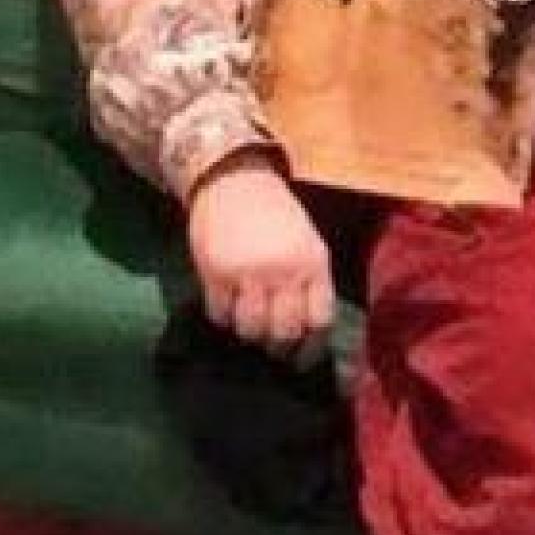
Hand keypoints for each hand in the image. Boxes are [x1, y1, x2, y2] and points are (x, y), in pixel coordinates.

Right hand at [186, 153, 334, 359]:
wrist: (233, 179)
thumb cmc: (275, 214)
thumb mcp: (306, 242)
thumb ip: (309, 282)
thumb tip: (306, 332)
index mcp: (313, 262)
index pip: (319, 320)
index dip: (311, 345)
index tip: (302, 355)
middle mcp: (283, 270)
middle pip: (284, 332)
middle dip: (278, 344)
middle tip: (271, 343)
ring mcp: (248, 273)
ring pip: (250, 330)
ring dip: (249, 332)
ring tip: (247, 320)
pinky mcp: (215, 273)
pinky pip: (220, 315)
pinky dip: (223, 316)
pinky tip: (226, 303)